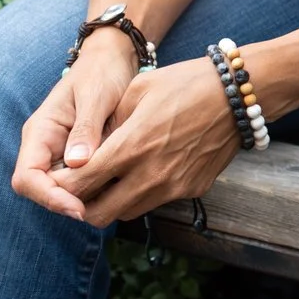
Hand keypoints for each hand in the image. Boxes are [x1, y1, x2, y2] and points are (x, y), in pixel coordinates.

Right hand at [10, 31, 141, 221]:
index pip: (27, 178)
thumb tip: (76, 162)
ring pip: (61, 189)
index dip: (48, 197)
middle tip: (101, 206)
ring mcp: (60, 153)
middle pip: (42, 190)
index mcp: (40, 133)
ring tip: (113, 196)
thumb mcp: (96, 95)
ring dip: (82, 196)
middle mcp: (44, 147)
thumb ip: (86, 127)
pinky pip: (81, 180)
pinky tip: (118, 185)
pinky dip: (95, 186)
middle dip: (67, 201)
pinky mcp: (79, 156)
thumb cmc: (101, 72)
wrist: (112, 59)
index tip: (77, 207)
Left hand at [46, 56, 243, 228]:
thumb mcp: (137, 92)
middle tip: (83, 186)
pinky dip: (144, 193)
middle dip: (82, 204)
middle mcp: (150, 175)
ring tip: (115, 177)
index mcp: (131, 147)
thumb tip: (85, 151)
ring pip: (126, 213)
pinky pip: (156, 202)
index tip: (57, 178)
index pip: (78, 185)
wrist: (241, 93)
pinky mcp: (193, 189)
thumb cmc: (186, 83)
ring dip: (113, 201)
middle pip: (97, 214)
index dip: (60, 186)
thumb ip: (106, 127)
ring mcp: (174, 186)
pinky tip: (152, 167)